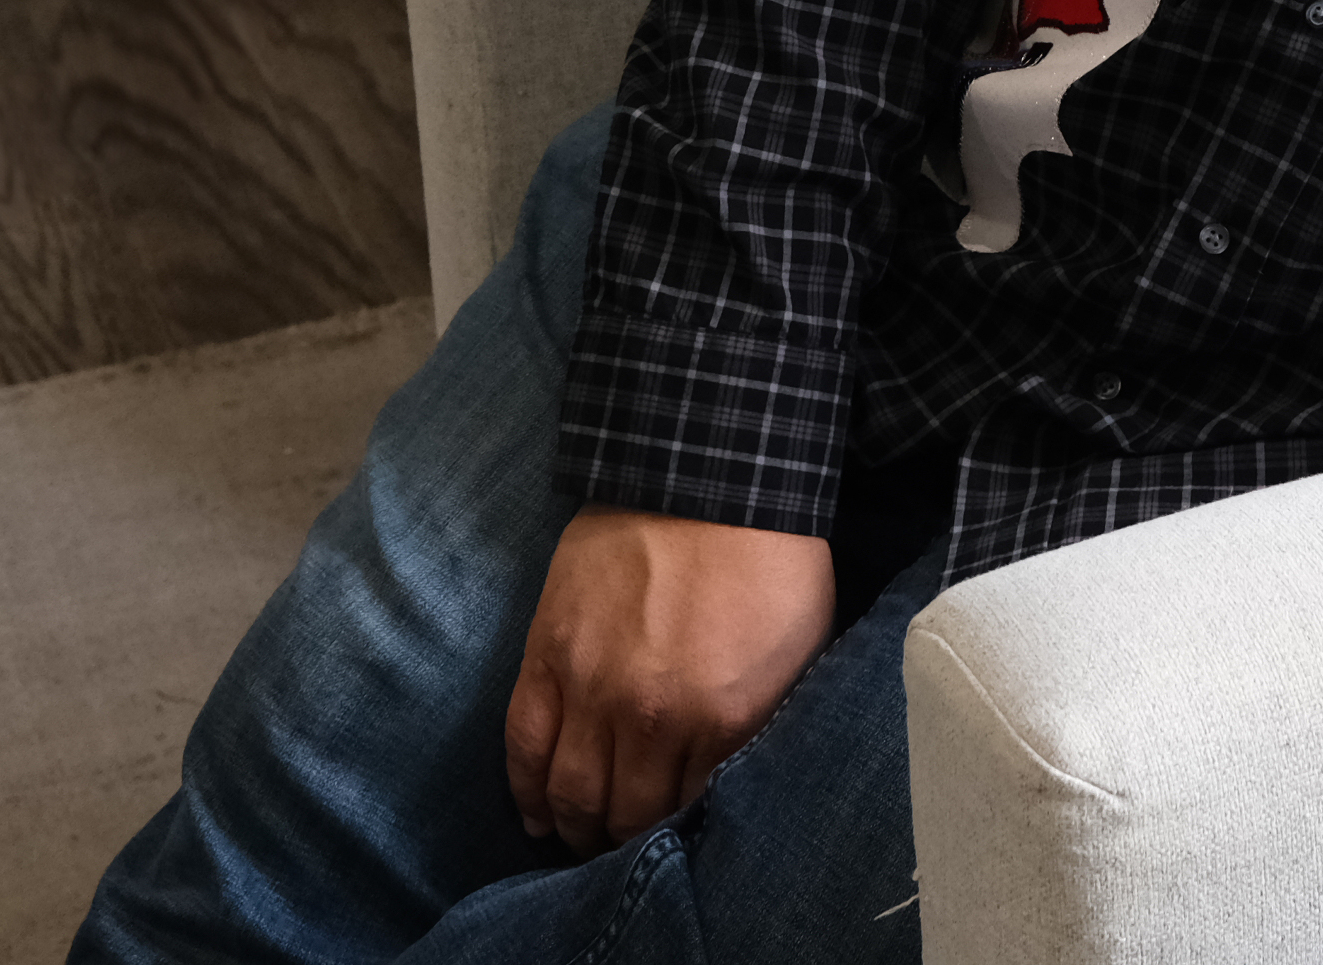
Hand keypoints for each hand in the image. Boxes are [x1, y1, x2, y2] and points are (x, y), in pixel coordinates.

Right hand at [506, 505, 836, 853]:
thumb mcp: (798, 652)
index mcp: (723, 717)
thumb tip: (731, 778)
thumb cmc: (768, 561)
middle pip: (624, 813)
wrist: (707, 474)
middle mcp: (651, 715)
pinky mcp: (547, 653)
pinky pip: (524, 742)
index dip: (679, 831)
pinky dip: (525, 789)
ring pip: (569, 790)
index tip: (676, 835)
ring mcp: (591, 685)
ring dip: (574, 826)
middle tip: (623, 848)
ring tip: (581, 836)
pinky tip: (536, 814)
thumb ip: (761, 724)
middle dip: (623, 840)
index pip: (689, 810)